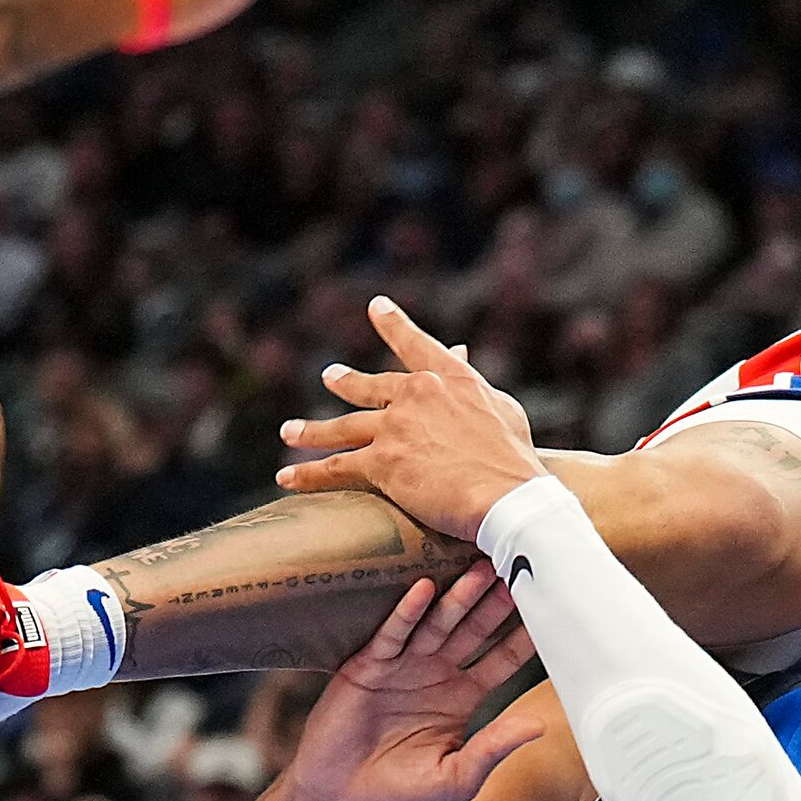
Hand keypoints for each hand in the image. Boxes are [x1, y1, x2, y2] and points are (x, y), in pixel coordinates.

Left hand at [277, 296, 542, 538]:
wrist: (505, 494)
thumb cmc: (514, 457)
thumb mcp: (502, 408)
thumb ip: (472, 381)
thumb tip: (459, 353)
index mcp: (451, 377)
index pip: (416, 344)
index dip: (394, 324)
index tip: (376, 306)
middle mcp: (416, 394)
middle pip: (369, 387)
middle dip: (346, 382)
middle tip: (329, 376)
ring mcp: (394, 427)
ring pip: (343, 427)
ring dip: (312, 431)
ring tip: (289, 431)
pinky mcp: (380, 462)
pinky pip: (335, 467)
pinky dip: (307, 474)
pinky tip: (286, 478)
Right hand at [292, 564, 540, 800]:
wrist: (336, 796)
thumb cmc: (398, 793)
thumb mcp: (454, 779)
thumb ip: (491, 750)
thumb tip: (537, 727)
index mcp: (466, 695)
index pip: (504, 659)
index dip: (527, 637)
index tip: (552, 611)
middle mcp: (439, 672)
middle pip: (476, 630)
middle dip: (497, 604)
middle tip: (521, 572)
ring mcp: (405, 664)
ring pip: (439, 624)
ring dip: (459, 598)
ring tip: (482, 571)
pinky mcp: (370, 664)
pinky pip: (392, 633)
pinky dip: (407, 612)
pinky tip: (424, 590)